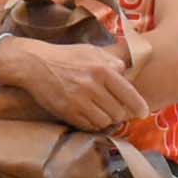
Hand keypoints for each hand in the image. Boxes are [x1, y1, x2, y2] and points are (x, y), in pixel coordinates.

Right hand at [0, 37, 149, 132]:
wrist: (34, 64)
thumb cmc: (66, 56)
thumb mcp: (91, 51)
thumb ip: (112, 61)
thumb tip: (127, 74)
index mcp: (102, 69)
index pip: (129, 95)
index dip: (139, 107)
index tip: (143, 112)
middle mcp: (92, 86)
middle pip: (119, 112)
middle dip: (122, 113)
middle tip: (119, 110)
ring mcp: (79, 101)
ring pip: (105, 121)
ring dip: (107, 119)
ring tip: (103, 111)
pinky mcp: (68, 112)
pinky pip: (89, 126)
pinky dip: (94, 123)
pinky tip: (90, 114)